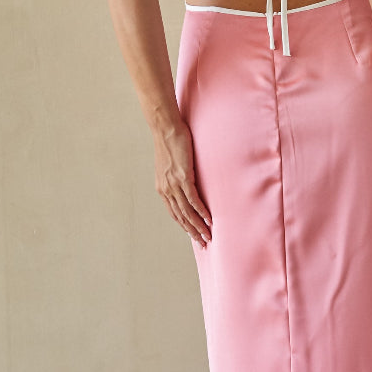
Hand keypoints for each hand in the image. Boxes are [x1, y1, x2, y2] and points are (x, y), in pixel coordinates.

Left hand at [154, 120, 211, 245]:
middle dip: (192, 231)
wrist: (166, 129)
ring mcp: (174, 184)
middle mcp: (166, 190)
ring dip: (198, 226)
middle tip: (203, 243)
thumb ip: (177, 176)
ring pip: (187, 211)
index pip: (174, 213)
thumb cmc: (170, 142)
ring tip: (208, 236)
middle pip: (180, 216)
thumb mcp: (171, 164)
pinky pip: (193, 200)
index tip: (194, 235)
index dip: (184, 226)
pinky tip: (208, 220)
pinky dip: (201, 211)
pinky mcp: (183, 177)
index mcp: (162, 188)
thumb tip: (186, 180)